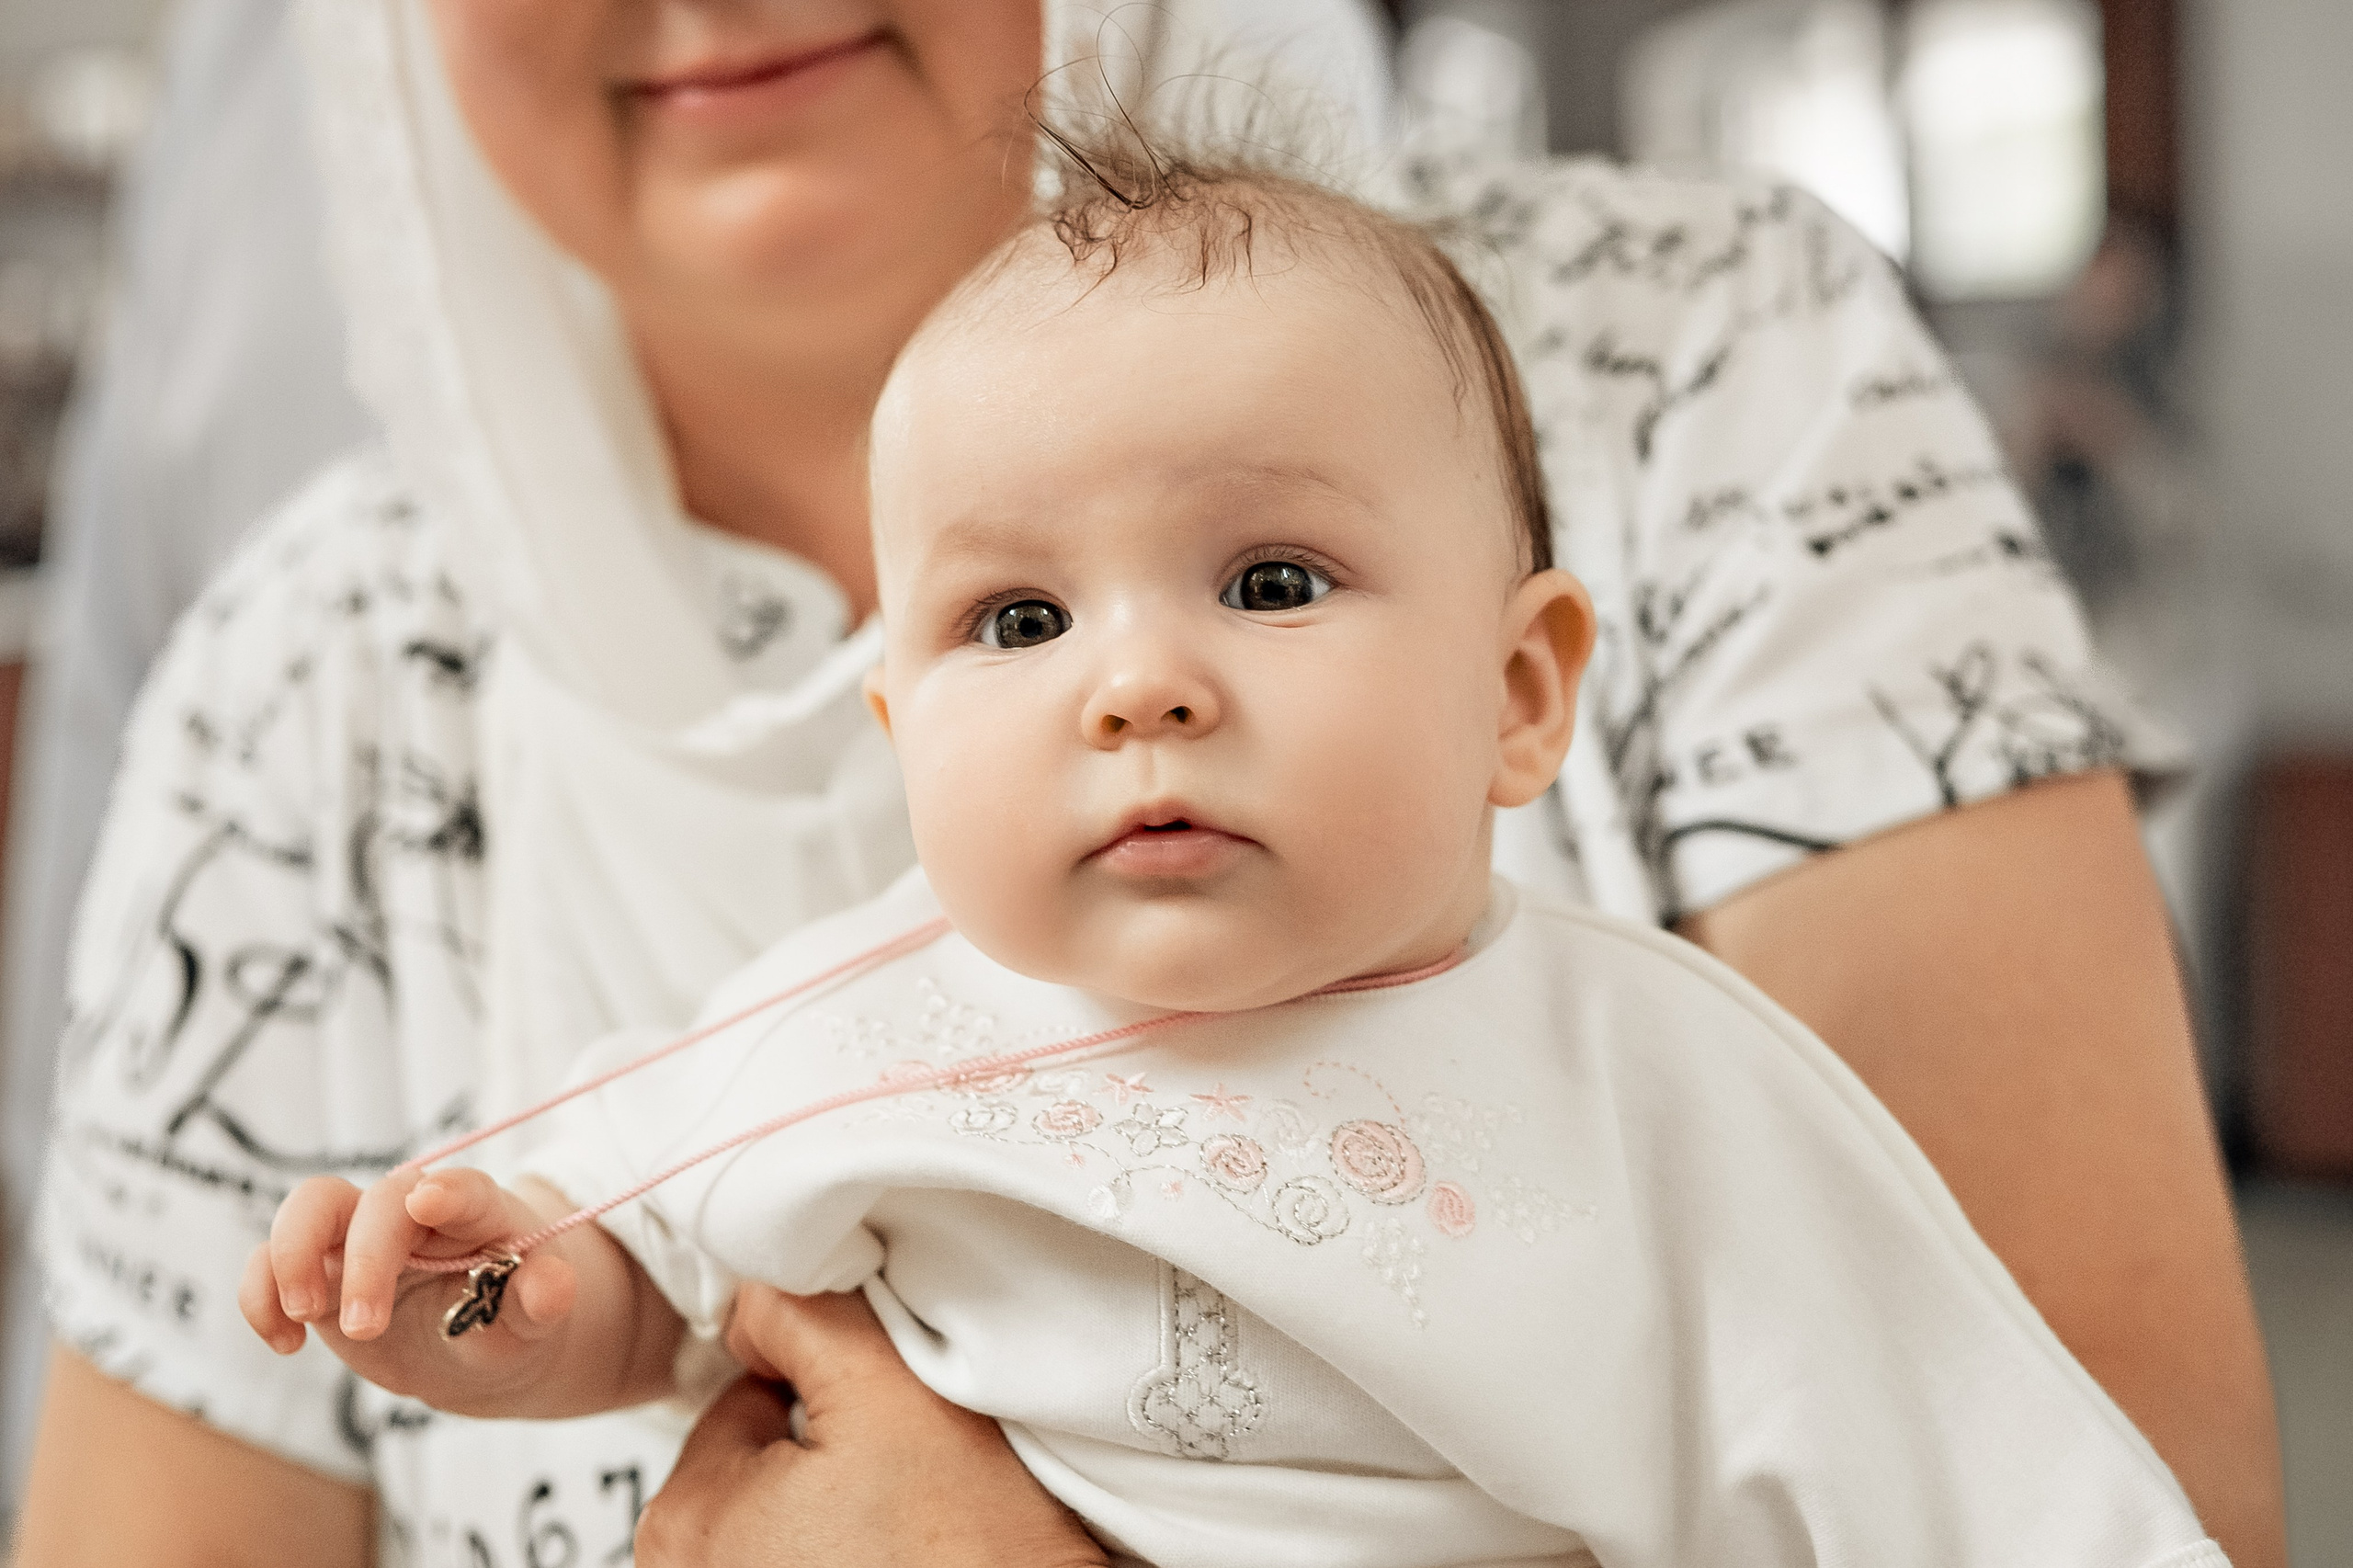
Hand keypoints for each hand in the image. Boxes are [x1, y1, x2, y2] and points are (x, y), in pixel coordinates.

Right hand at [238, 1168, 578, 1407]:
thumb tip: (553, 1287)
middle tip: (367, 1326)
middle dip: (366, 1257)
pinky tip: (286, 1345)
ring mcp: (361, 1238)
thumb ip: (541, 1302)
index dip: (449, 1192)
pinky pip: (268, 1262)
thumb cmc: (513, 1319)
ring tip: (306, 1316)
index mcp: (479, 1213)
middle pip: (378, 1200)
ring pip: (309, 1206)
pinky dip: (260, 1296)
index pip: (464, 1189)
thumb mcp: (536, 1321)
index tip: (431, 1202)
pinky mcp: (319, 1271)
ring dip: (294, 1254)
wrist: (481, 1345)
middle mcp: (414, 1213)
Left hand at [636, 1286, 1110, 1567]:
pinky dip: (857, 1558)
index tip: (886, 1420)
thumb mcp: (887, 1389)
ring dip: (844, 1515)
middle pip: (764, 1466)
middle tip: (908, 1480)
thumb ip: (805, 1315)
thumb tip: (757, 1294)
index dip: (831, 1391)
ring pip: (793, 1523)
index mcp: (685, 1521)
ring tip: (913, 1530)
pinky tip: (908, 1561)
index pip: (748, 1398)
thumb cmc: (970, 1557)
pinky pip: (815, 1561)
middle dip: (831, 1458)